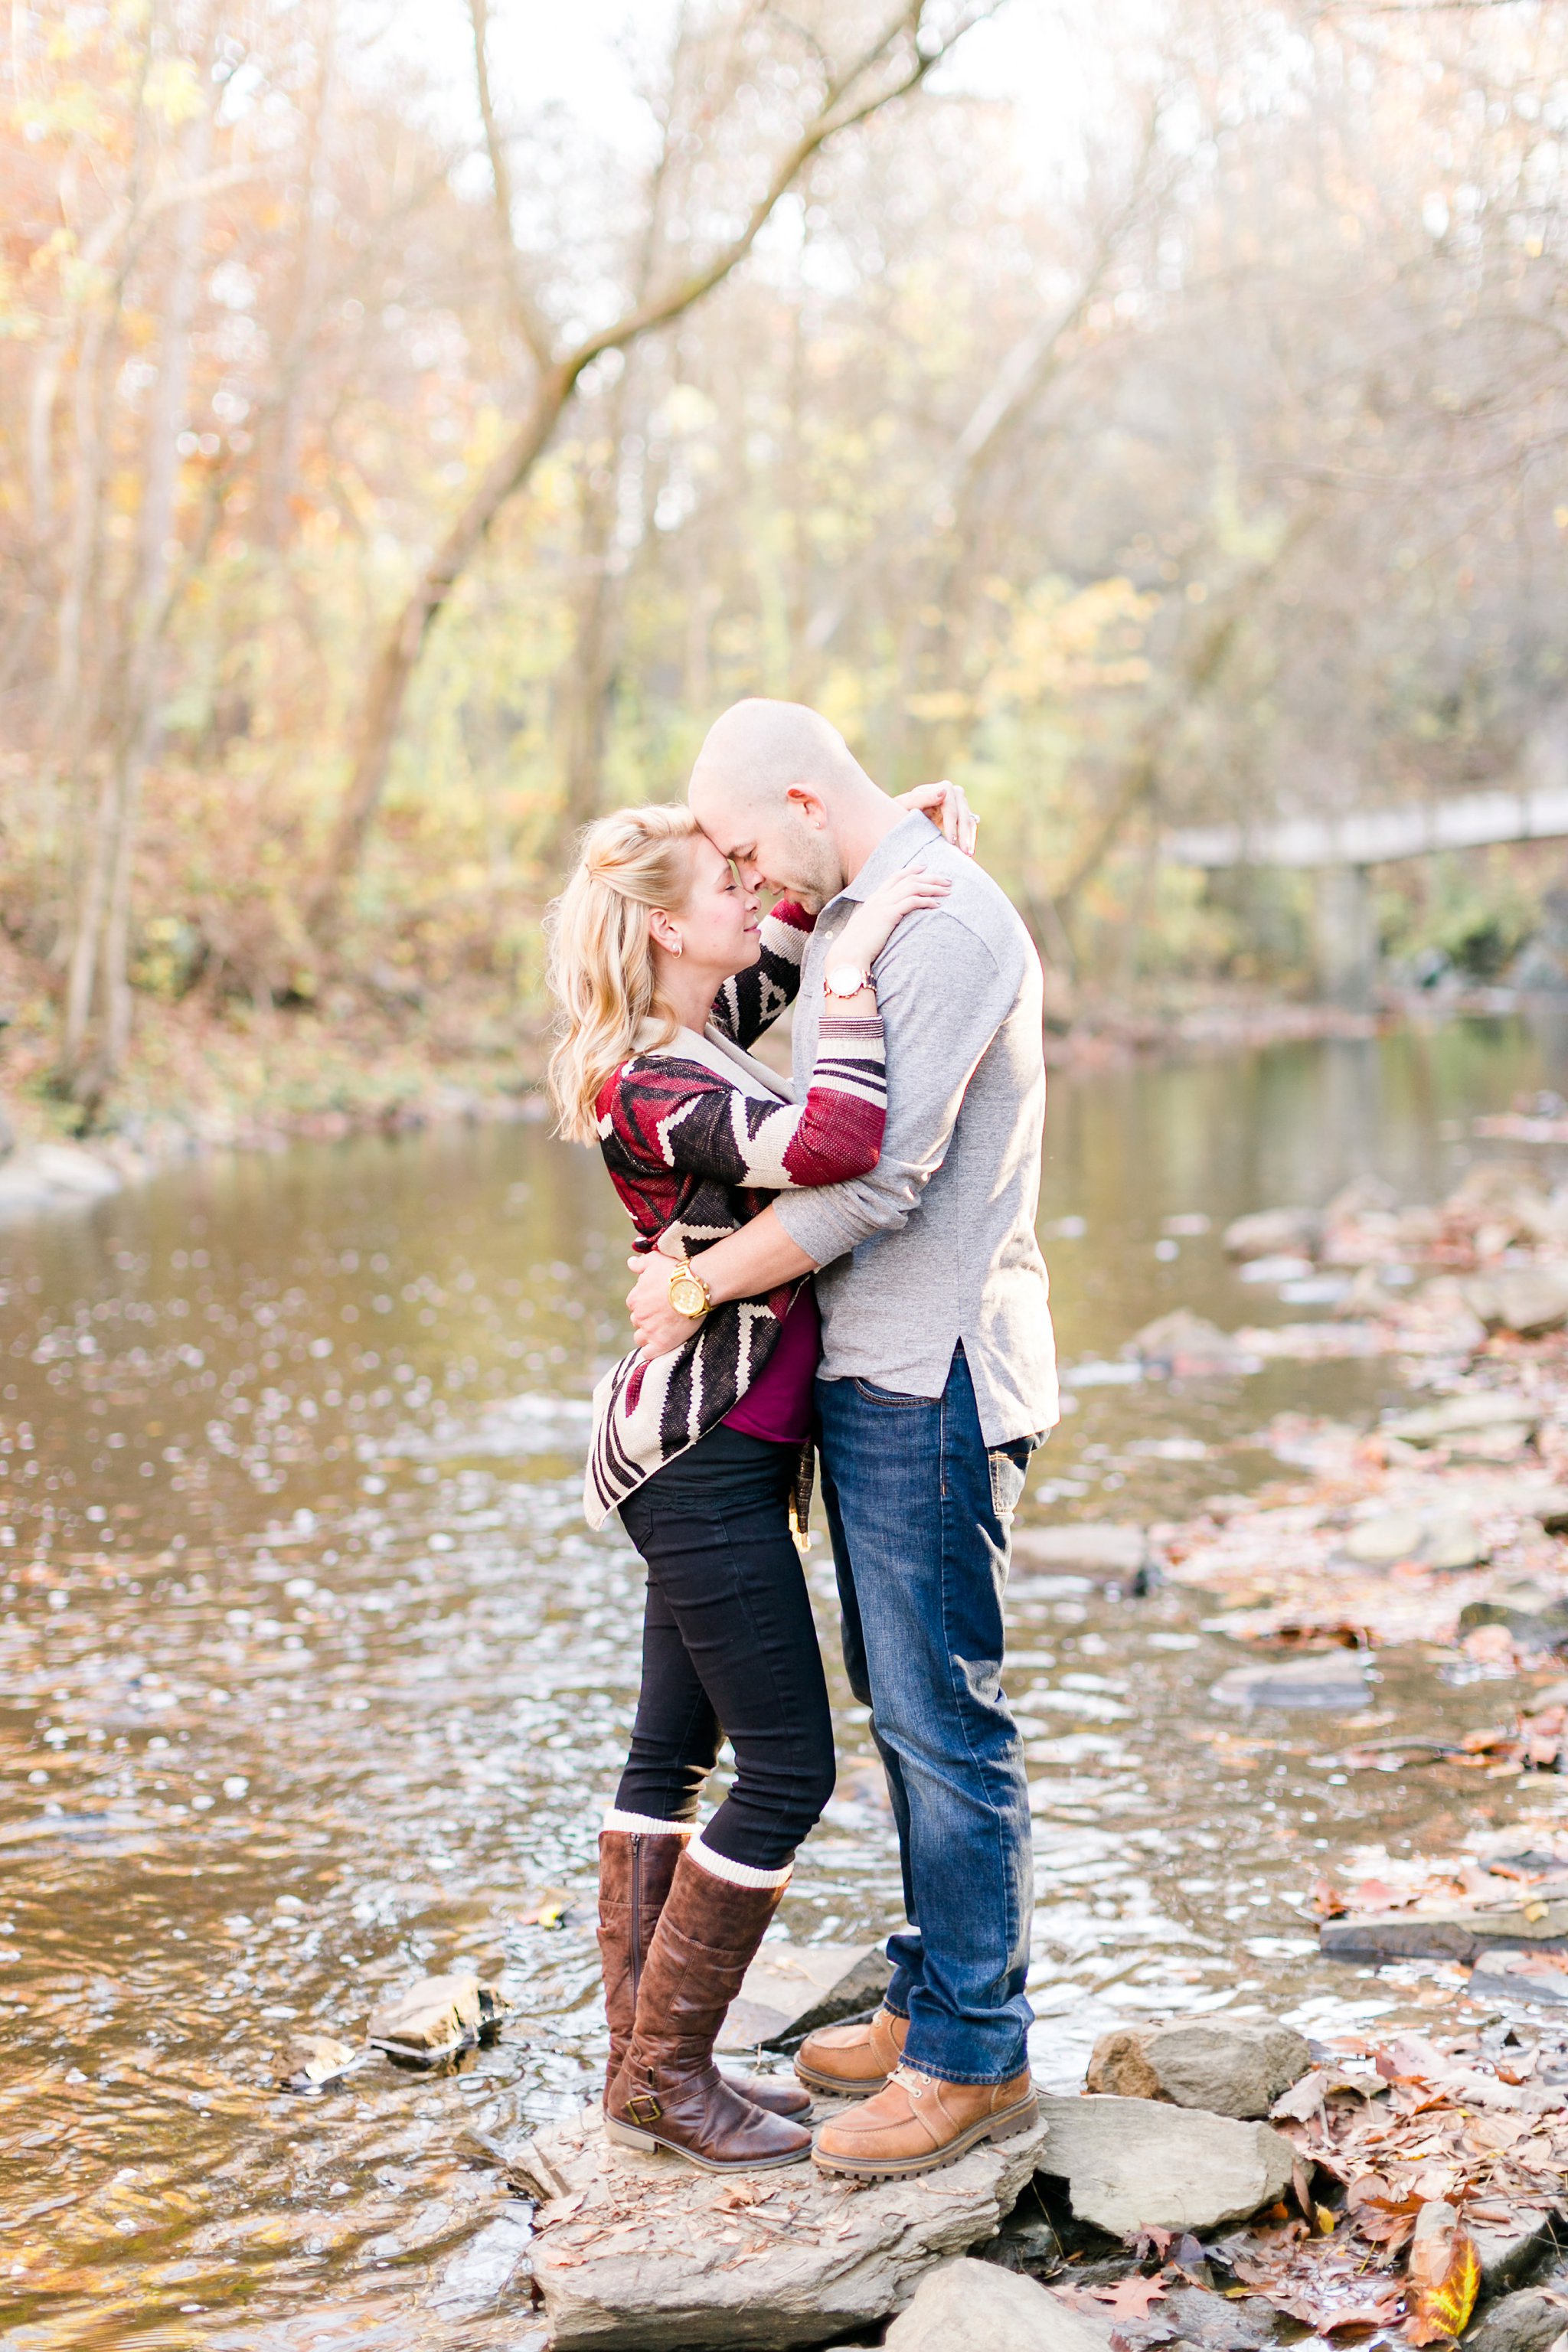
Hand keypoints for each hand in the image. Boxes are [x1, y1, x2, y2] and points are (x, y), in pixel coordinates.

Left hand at [626, 1246, 697, 1359]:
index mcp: (634, 1299)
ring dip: (648, 1335)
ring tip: (664, 1329)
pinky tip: (661, 1344)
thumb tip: (630, 1262)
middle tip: (664, 1314)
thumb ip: (640, 1263)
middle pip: (638, 1321)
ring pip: (640, 1338)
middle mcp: (638, 1316)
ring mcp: (649, 1331)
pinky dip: (652, 1350)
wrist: (696, 1286)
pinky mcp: (662, 1343)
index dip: (646, 1304)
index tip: (659, 1302)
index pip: (634, 1305)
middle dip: (648, 1319)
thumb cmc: (676, 1271)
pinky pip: (648, 1354)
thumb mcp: (655, 1259)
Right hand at [835, 865, 950, 973]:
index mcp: (873, 899)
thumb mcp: (866, 927)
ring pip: (913, 887)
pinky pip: (912, 902)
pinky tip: (937, 905)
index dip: (911, 870)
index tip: (925, 868)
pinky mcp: (888, 915)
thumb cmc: (857, 946)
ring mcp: (883, 905)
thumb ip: (876, 920)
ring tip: (947, 891)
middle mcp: (879, 898)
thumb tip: (884, 923)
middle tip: (947, 880)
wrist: (848, 955)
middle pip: (909, 879)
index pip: (895, 877)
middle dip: (930, 877)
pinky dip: (926, 901)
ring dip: (932, 887)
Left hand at [896, 779, 977, 857]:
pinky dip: (970, 839)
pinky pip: (970, 826)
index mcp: (943, 788)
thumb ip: (922, 798)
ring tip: (968, 855)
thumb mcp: (907, 803)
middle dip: (964, 834)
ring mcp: (960, 803)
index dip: (952, 824)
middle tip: (964, 853)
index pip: (951, 807)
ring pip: (970, 821)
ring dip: (970, 838)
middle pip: (963, 814)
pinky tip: (968, 852)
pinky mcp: (962, 814)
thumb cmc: (902, 808)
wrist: (904, 813)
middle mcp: (954, 793)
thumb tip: (944, 792)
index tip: (951, 841)